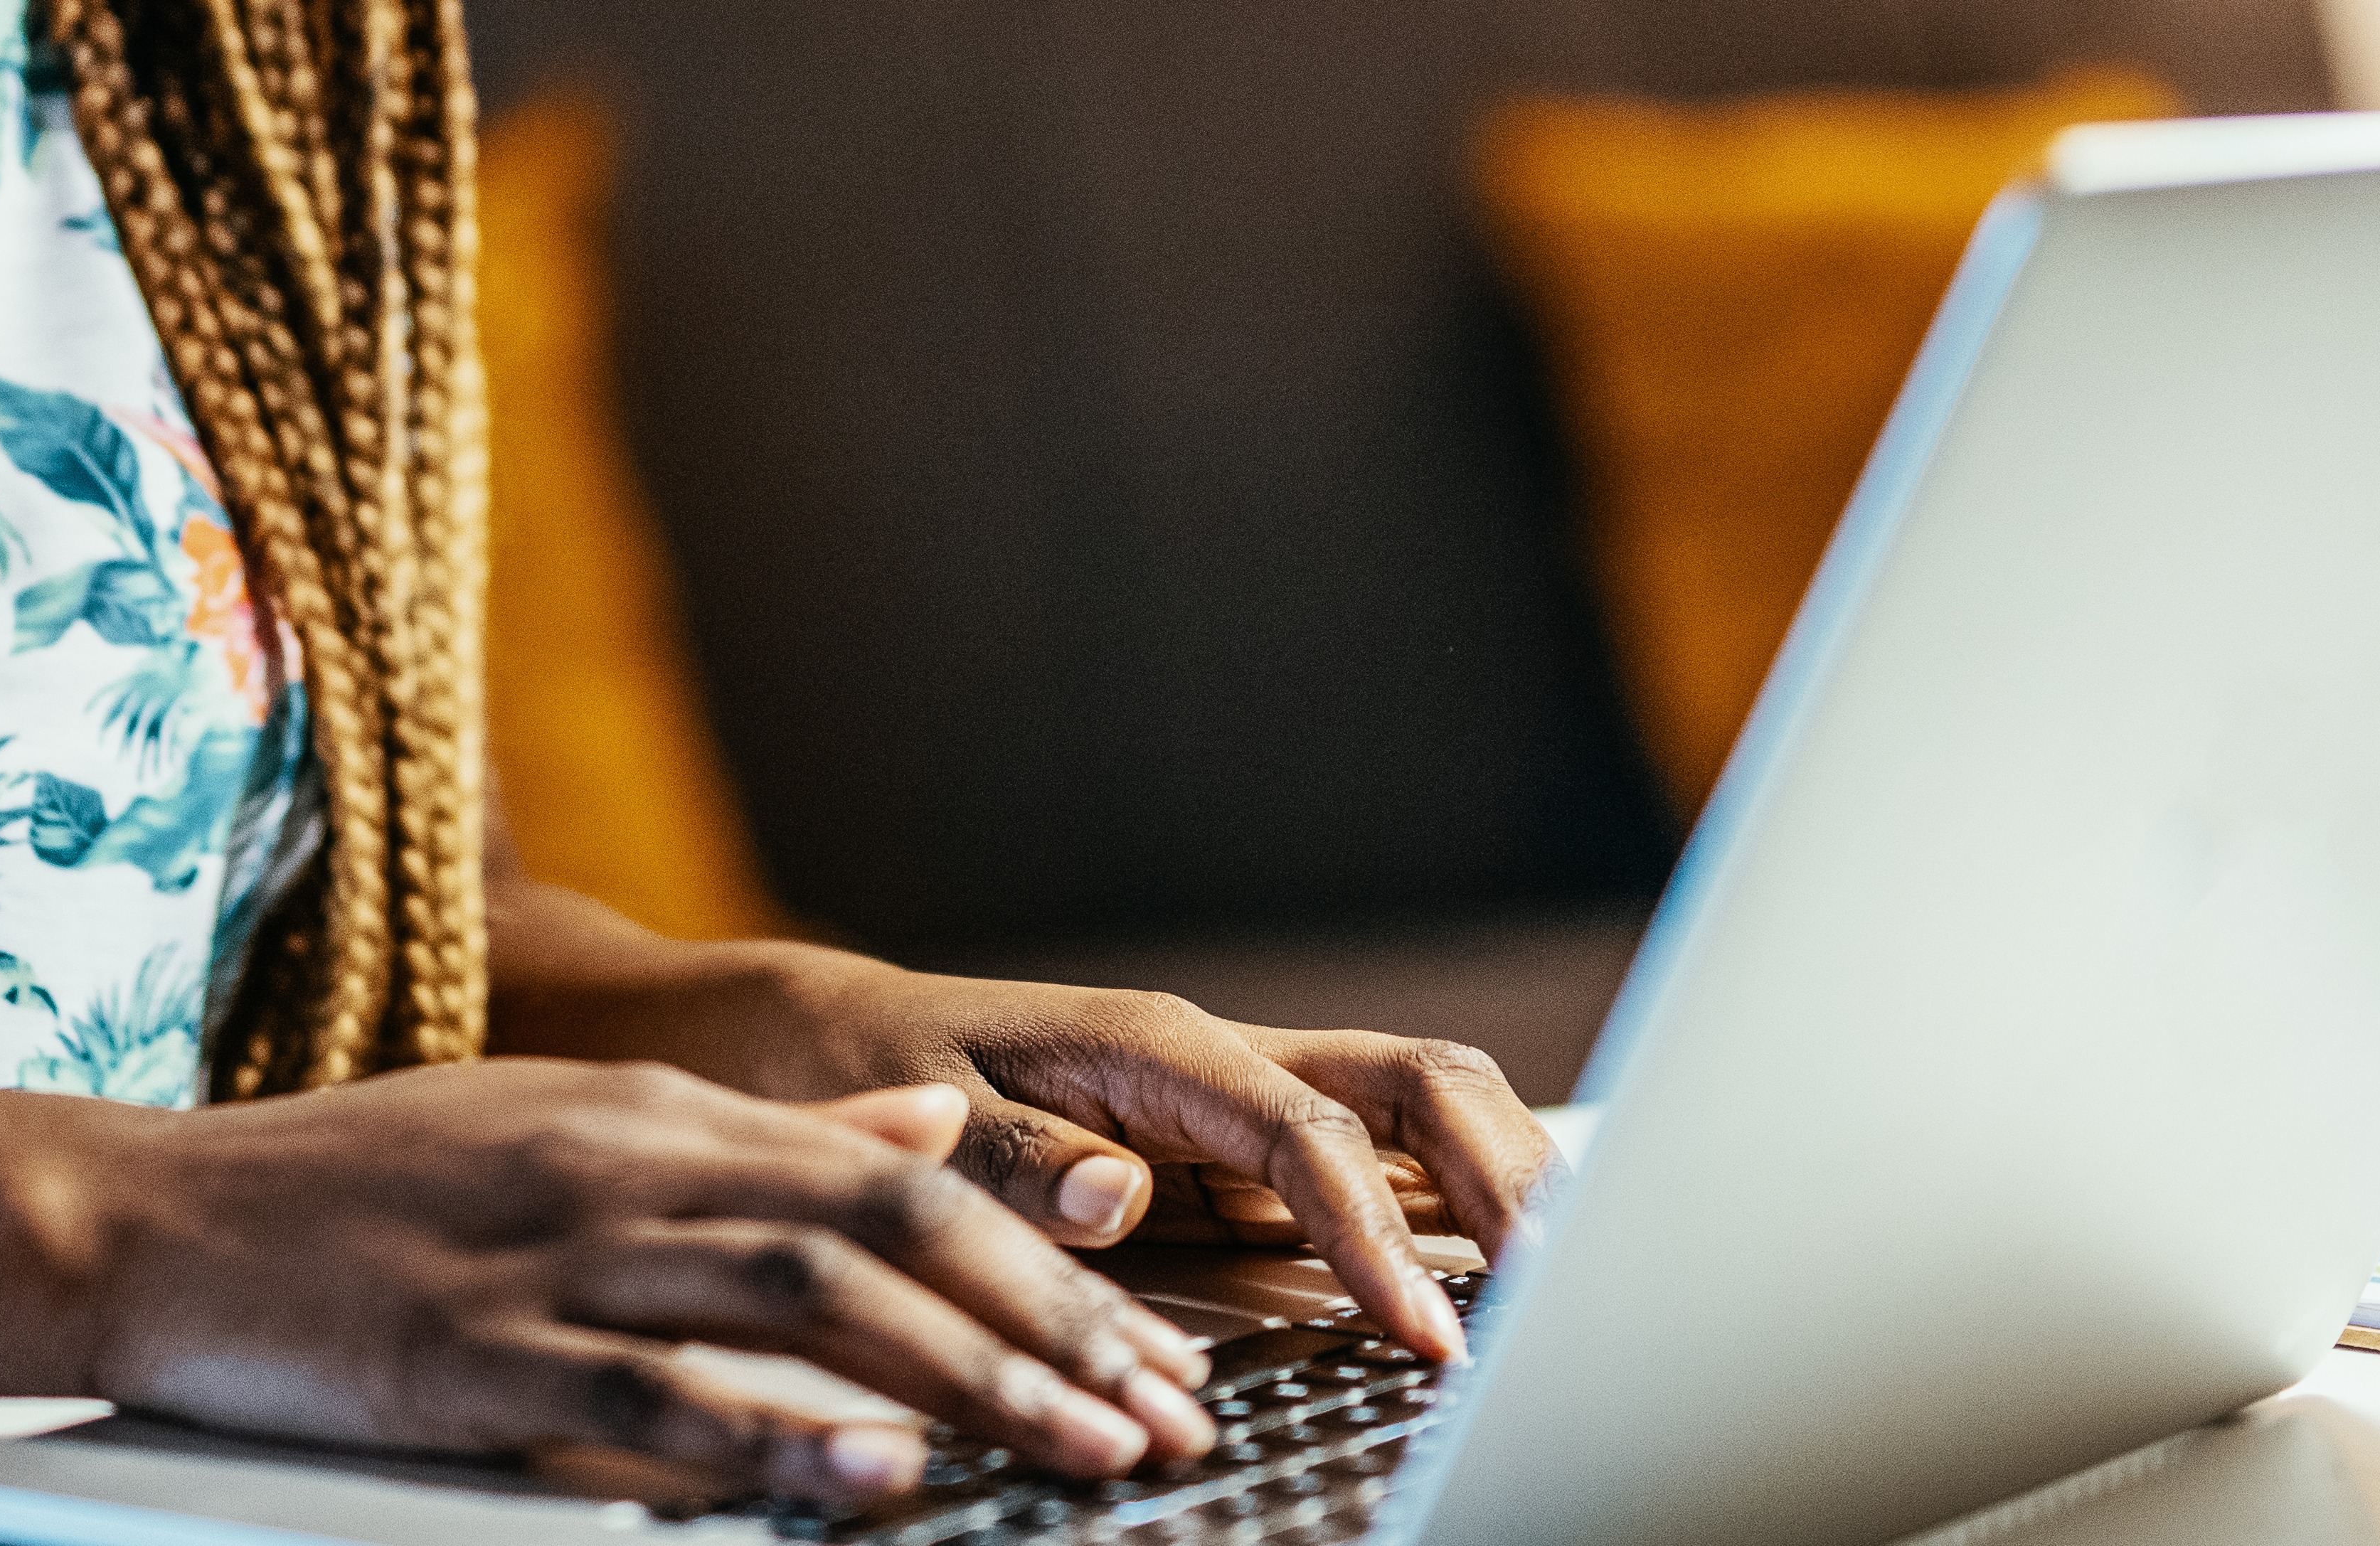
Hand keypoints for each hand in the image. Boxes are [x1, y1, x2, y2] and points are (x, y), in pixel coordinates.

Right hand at [79, 1062, 1217, 1503]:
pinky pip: (651, 1396)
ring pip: (805, 1299)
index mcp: (661, 1115)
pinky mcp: (475, 1353)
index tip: (1155, 1353)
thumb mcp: (575, 1120)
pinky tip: (871, 1476)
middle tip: (1168, 1417)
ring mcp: (553, 1257)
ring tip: (1080, 1448)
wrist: (146, 1216)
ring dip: (964, 1378)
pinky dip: (775, 1436)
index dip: (1048, 1265)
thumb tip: (927, 1124)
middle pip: (890, 1229)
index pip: (905, 1178)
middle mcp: (631, 1166)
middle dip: (1051, 1326)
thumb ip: (764, 1130)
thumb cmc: (359, 1188)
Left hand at [634, 957, 1554, 1362]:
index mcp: (1158, 1051)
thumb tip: (1125, 1201)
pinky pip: (1371, 1168)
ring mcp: (1240, 1105)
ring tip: (1561, 1288)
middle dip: (1504, 1178)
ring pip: (1417, 1117)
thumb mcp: (913, 1121)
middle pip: (1419, 1087)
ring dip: (1499, 1187)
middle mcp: (1222, 1063)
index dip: (1376, 1238)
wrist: (818, 1043)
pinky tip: (1487, 1282)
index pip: (1310, 1136)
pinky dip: (1444, 1214)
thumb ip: (1021, 1167)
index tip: (1425, 1335)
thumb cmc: (862, 1074)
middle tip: (1560, 1295)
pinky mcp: (1237, 1152)